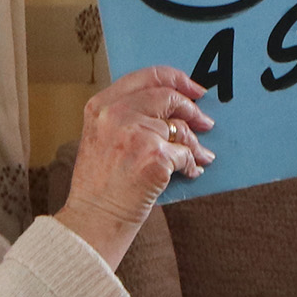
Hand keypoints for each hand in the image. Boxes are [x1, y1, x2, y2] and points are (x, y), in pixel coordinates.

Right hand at [55, 66, 214, 270]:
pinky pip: (185, 155)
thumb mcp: (99, 138)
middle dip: (192, 109)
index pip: (146, 77)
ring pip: (181, 129)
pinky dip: (192, 164)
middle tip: (205, 121)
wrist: (92, 219)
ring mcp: (137, 134)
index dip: (176, 79)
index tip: (194, 88)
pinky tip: (191, 172)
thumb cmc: (97, 185)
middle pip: (168, 97)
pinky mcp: (155, 157)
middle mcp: (117, 115)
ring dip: (195, 144)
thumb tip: (167, 111)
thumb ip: (124, 117)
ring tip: (201, 155)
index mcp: (101, 107)